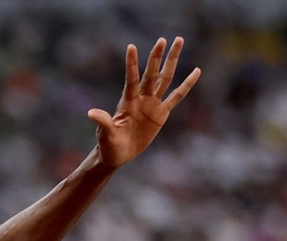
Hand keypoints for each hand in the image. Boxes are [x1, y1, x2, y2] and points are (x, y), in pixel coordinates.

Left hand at [87, 37, 200, 169]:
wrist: (118, 154)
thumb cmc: (108, 144)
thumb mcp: (106, 134)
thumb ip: (103, 122)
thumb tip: (91, 113)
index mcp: (127, 101)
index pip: (131, 79)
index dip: (132, 64)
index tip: (131, 46)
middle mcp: (141, 98)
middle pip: (151, 74)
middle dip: (156, 57)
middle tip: (162, 39)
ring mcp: (152, 103)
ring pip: (165, 78)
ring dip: (171, 61)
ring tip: (178, 41)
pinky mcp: (161, 113)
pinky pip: (177, 97)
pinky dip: (186, 85)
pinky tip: (196, 71)